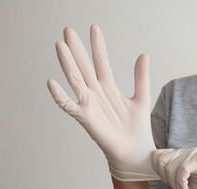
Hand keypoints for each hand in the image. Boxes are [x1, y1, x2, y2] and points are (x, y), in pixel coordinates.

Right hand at [47, 25, 158, 180]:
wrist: (136, 151)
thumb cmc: (137, 128)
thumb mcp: (141, 98)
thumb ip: (141, 77)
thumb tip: (144, 54)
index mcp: (109, 88)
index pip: (101, 62)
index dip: (98, 46)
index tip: (94, 28)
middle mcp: (97, 93)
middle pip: (84, 67)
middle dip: (77, 49)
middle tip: (68, 30)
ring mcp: (90, 105)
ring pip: (76, 80)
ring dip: (68, 64)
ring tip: (60, 46)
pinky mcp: (86, 118)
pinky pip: (70, 105)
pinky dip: (60, 96)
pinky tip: (52, 82)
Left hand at [151, 148, 196, 188]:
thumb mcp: (182, 182)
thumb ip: (170, 174)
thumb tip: (155, 170)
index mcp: (180, 155)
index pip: (158, 155)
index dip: (157, 170)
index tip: (168, 183)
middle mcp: (186, 151)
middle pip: (161, 160)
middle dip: (166, 178)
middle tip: (178, 188)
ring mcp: (195, 154)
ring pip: (171, 166)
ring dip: (175, 184)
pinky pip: (182, 169)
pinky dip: (181, 183)